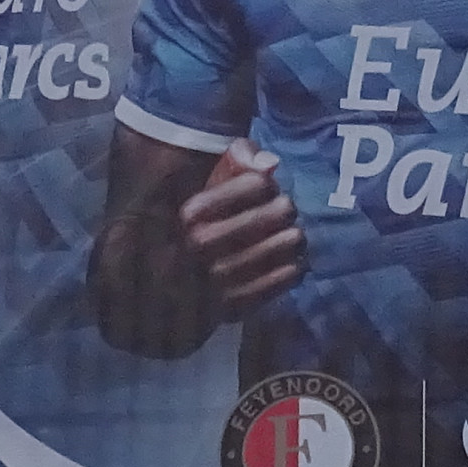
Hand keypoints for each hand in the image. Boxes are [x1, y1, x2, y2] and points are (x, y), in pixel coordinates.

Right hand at [181, 142, 307, 308]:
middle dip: (286, 209)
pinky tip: (290, 263)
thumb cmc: (199, 226)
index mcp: (191, 211)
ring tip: (290, 237)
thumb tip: (270, 164)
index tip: (265, 191)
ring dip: (294, 238)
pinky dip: (292, 268)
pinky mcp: (234, 305)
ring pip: (286, 243)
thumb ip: (235, 161)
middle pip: (278, 210)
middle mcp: (200, 243)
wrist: (173, 289)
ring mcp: (217, 277)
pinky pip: (285, 278)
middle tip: (285, 214)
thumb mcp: (206, 187)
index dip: (268, 185)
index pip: (257, 183)